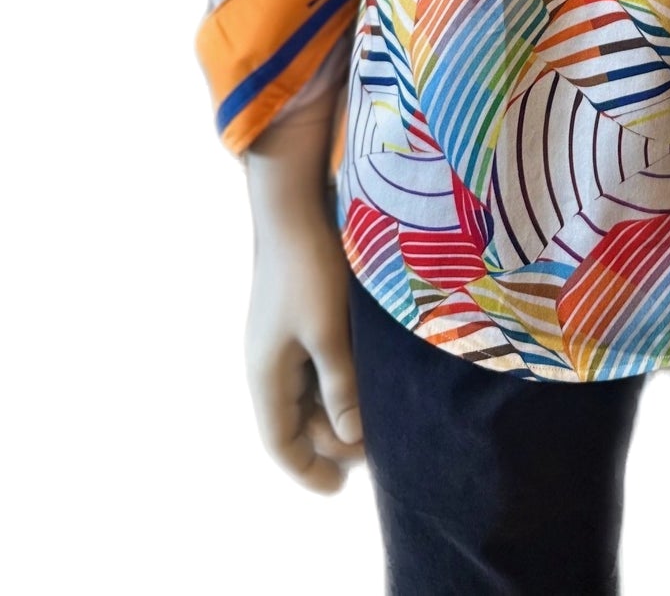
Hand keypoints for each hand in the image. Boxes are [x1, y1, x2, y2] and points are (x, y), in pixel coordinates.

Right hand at [243, 100, 364, 492]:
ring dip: (340, 407)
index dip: (307, 469)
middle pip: (298, 419)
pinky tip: (372, 375)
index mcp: (265, 373)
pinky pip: (317, 363)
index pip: (280, 440)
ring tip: (381, 416)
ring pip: (311, 391)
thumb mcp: (329, 334)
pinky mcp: (300, 314)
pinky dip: (341, 378)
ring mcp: (283, 336)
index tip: (339, 489)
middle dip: (333, 440)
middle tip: (376, 449)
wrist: (294, 203)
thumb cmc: (309, 268)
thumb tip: (351, 439)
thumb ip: (341, 387)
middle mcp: (269, 360)